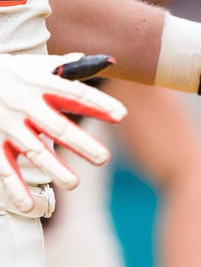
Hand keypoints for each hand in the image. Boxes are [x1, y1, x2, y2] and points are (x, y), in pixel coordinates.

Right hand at [0, 53, 125, 212]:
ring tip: (74, 183)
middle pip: (57, 126)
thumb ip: (68, 67)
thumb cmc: (11, 72)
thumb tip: (106, 61)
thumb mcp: (37, 65)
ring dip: (53, 168)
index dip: (99, 104)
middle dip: (81, 143)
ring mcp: (8, 124)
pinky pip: (4, 167)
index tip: (122, 115)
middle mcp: (26, 104)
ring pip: (33, 150)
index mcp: (42, 84)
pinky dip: (15, 188)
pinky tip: (30, 206)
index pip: (76, 94)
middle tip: (104, 159)